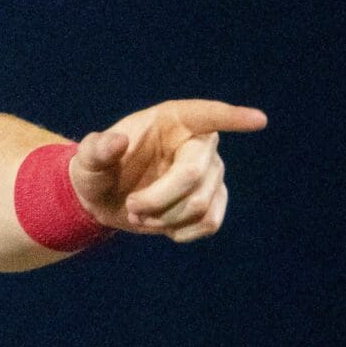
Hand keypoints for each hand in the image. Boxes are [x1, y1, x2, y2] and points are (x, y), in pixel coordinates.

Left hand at [69, 99, 267, 242]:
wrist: (106, 199)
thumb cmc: (98, 171)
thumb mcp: (87, 161)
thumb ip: (96, 150)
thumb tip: (115, 141)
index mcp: (173, 119)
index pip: (208, 114)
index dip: (233, 118)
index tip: (259, 120)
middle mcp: (199, 142)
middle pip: (194, 175)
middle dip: (158, 200)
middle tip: (132, 207)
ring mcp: (211, 171)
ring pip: (200, 204)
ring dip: (164, 219)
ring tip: (139, 214)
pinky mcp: (215, 198)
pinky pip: (210, 222)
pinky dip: (181, 232)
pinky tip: (163, 227)